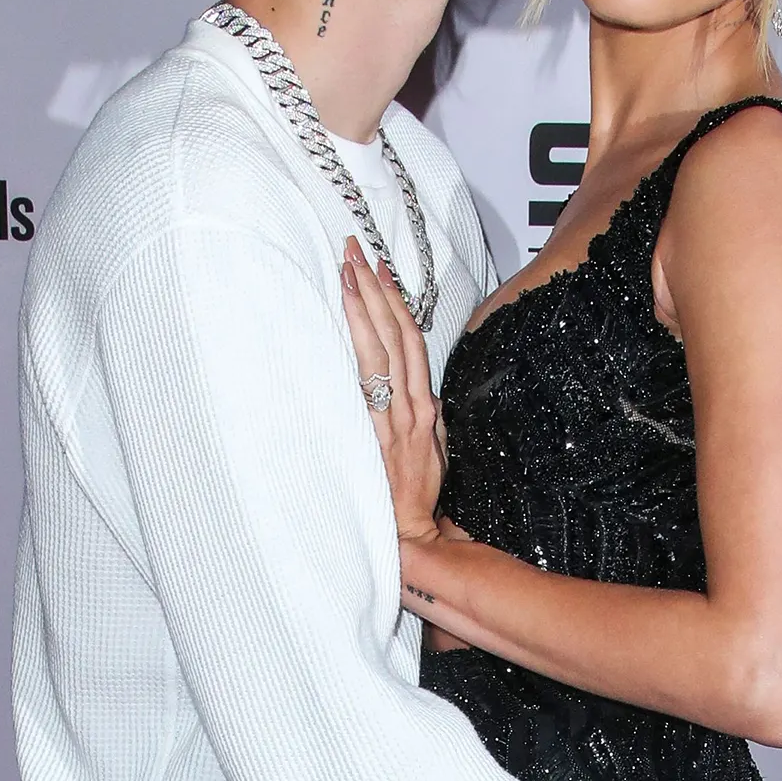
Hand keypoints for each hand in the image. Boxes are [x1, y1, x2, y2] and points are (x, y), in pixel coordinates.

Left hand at [340, 237, 445, 543]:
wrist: (411, 529)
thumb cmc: (420, 492)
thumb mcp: (434, 447)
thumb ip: (427, 416)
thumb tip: (425, 395)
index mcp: (424, 404)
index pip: (411, 339)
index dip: (396, 301)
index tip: (379, 268)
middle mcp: (412, 404)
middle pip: (395, 333)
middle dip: (373, 289)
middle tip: (354, 251)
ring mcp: (396, 416)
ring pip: (383, 349)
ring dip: (364, 307)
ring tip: (347, 270)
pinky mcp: (381, 432)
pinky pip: (370, 381)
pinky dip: (361, 347)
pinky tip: (348, 323)